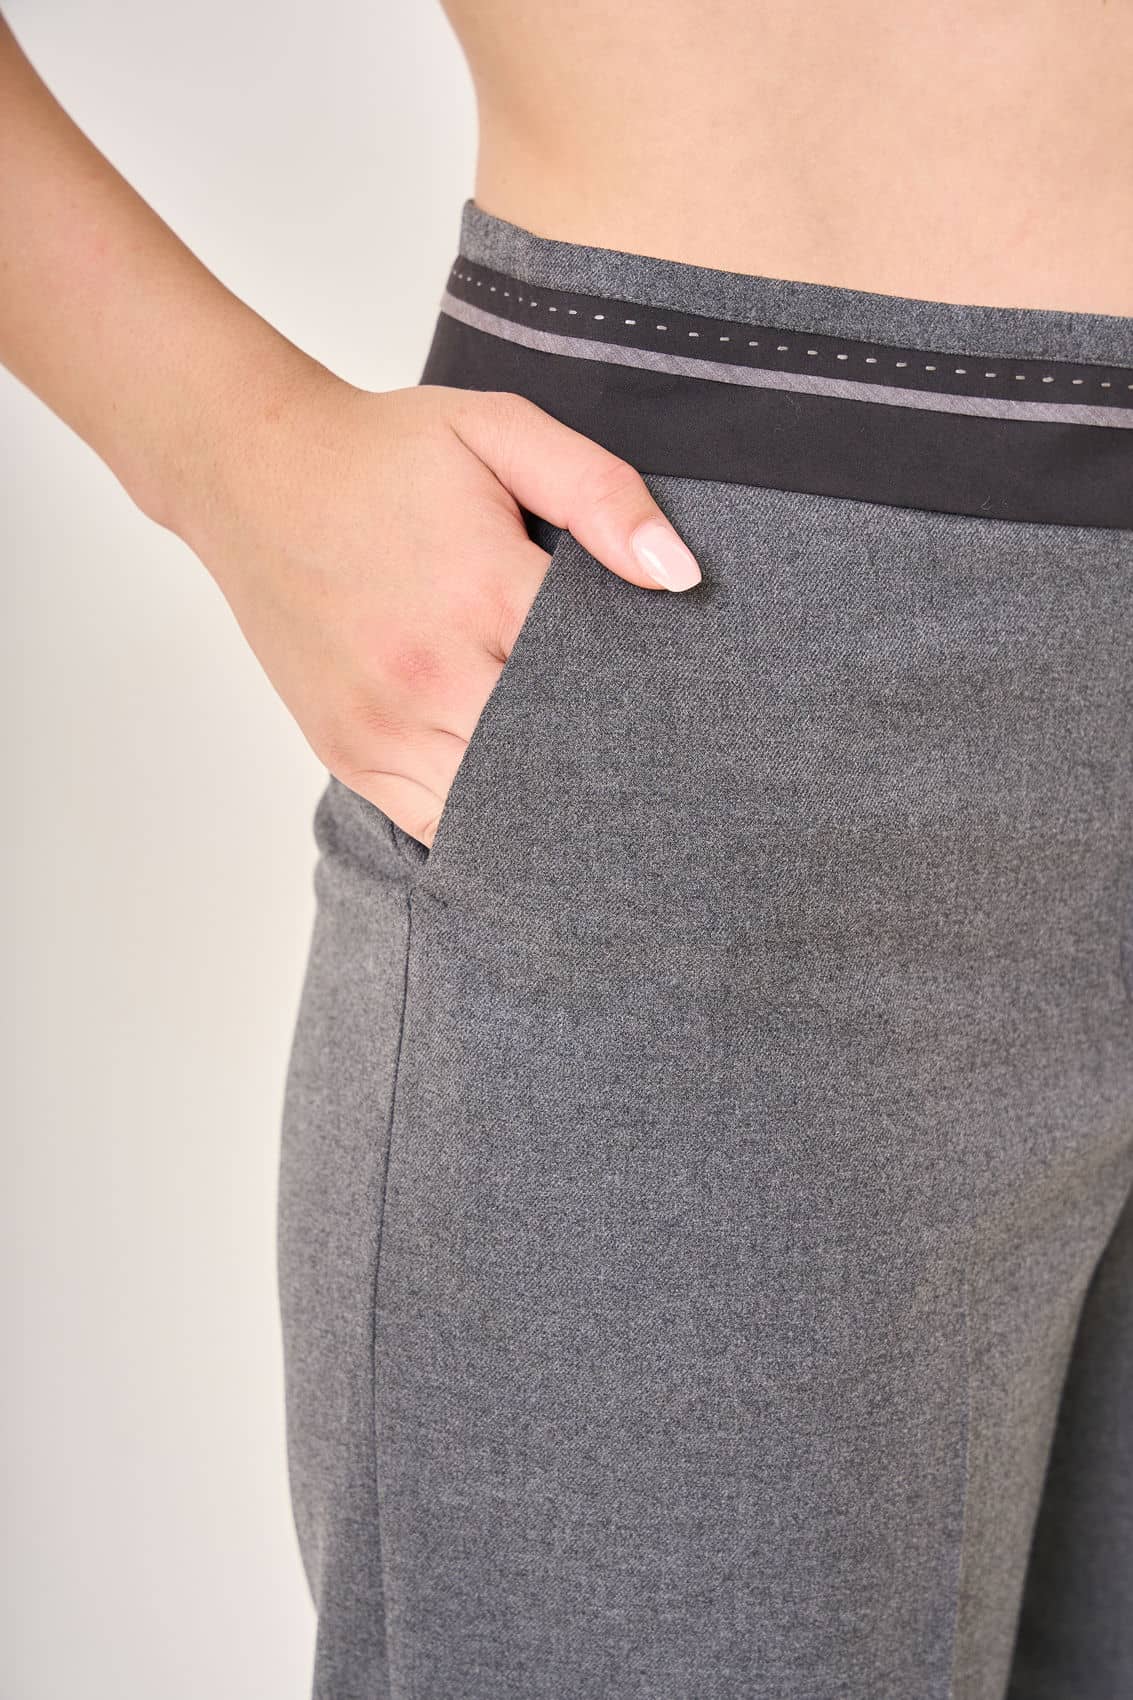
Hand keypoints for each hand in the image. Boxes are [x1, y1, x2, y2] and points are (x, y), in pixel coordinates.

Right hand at [180, 375, 702, 848]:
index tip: (680, 708)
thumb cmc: (383, 452)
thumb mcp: (499, 429)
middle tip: (652, 762)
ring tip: (589, 789)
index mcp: (484, 591)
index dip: (649, 696)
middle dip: (604, 758)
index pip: (603, 680)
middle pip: (557, 756)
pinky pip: (437, 822)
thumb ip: (599, 492)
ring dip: (546, 799)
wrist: (250, 471)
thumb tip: (678, 575)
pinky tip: (518, 802)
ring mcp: (384, 723)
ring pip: (499, 805)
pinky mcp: (349, 752)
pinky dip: (484, 821)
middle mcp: (432, 672)